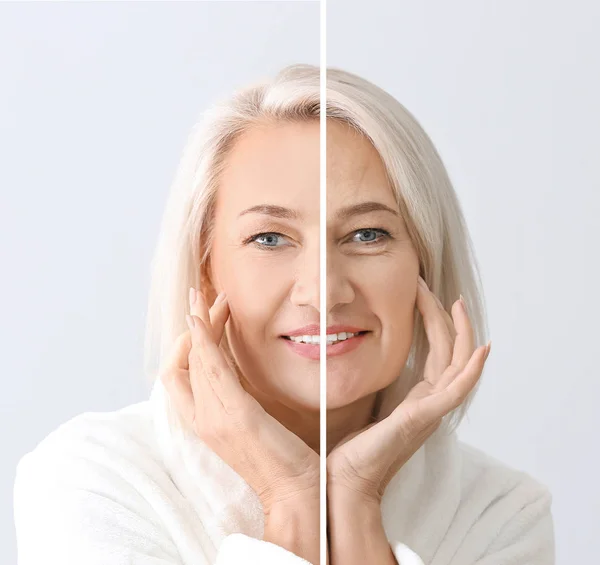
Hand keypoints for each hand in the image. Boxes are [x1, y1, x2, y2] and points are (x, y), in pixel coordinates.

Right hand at [159, 287, 319, 515]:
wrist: (297, 494)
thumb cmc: (281, 461)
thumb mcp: (253, 425)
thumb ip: (238, 400)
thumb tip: (239, 373)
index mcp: (205, 423)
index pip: (178, 375)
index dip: (185, 345)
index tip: (204, 320)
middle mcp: (202, 419)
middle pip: (182, 361)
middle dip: (192, 325)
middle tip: (205, 297)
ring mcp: (215, 417)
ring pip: (194, 358)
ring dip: (197, 323)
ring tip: (205, 296)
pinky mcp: (235, 414)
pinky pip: (210, 367)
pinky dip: (203, 339)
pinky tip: (202, 318)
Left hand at [327, 275, 490, 504]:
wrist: (344, 482)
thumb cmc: (351, 450)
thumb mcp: (364, 405)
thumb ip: (372, 385)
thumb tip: (353, 356)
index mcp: (417, 398)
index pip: (435, 351)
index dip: (432, 320)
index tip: (419, 291)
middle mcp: (429, 401)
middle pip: (448, 350)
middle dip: (442, 315)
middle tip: (431, 285)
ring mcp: (430, 410)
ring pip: (457, 363)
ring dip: (460, 330)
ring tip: (455, 301)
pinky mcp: (424, 418)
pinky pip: (456, 390)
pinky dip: (472, 370)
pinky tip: (482, 348)